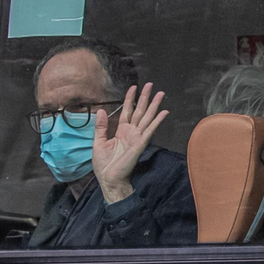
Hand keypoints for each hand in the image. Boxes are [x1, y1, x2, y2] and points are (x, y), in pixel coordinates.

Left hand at [93, 84, 168, 204]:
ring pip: (147, 117)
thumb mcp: (98, 142)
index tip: (134, 87)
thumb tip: (101, 110)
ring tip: (161, 94)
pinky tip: (164, 112)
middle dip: (145, 97)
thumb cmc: (104, 164)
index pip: (128, 111)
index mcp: (121, 131)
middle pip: (140, 111)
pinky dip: (157, 121)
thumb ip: (101, 126)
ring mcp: (137, 137)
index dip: (130, 99)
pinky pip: (150, 130)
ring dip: (154, 105)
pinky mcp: (140, 144)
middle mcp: (131, 132)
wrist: (109, 179)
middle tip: (151, 84)